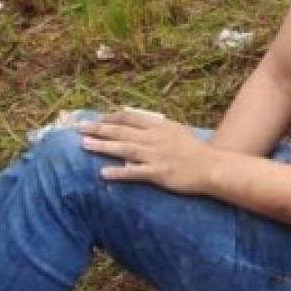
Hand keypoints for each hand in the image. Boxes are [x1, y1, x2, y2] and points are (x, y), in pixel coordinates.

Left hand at [78, 109, 214, 194]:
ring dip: (103, 146)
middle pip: (121, 131)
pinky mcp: (158, 173)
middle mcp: (154, 138)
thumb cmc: (193, 149)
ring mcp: (156, 156)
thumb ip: (155, 125)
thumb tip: (136, 120)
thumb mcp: (175, 129)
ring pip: (124, 148)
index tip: (96, 119)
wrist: (211, 167)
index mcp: (158, 125)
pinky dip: (118, 172)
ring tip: (84, 144)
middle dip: (99, 128)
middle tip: (79, 128)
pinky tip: (103, 173)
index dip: (110, 117)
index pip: (129, 117)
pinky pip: (135, 172)